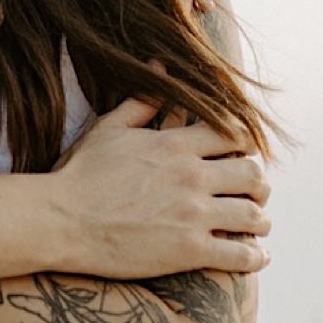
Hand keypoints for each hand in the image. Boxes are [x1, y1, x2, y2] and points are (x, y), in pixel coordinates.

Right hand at [53, 99, 270, 276]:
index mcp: (175, 145)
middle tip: (255, 193)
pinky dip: (255, 256)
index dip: (245, 145)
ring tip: (258, 225)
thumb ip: (143, 100)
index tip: (243, 155)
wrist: (61, 220)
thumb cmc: (80, 174)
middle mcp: (191, 176)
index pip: (234, 135)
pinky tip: (257, 256)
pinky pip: (240, 254)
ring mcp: (193, 215)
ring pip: (253, 215)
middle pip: (252, 175)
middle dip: (258, 184)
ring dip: (260, 221)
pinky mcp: (189, 250)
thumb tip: (161, 66)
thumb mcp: (110, 128)